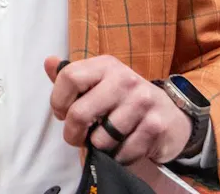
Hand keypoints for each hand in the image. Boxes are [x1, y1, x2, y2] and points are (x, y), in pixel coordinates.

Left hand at [45, 55, 191, 165]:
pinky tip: (124, 146)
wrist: (170, 114)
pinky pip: (122, 153)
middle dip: (73, 133)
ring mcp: (142, 102)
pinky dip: (119, 156)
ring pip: (101, 139)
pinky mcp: (155, 126)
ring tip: (107, 139)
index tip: (62, 113)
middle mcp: (125, 79)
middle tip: (78, 137)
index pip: (69, 77)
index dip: (58, 101)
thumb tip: (49, 62)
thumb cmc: (125, 99)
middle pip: (79, 113)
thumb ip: (72, 76)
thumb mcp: (100, 82)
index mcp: (106, 65)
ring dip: (99, 147)